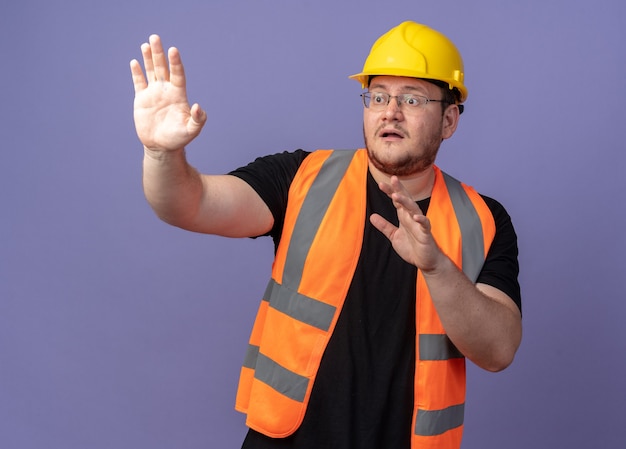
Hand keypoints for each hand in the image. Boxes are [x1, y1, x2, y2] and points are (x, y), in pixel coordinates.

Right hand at [130, 35, 206, 151]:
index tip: (173, 50)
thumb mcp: (192, 130)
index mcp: (178, 95)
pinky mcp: (141, 99)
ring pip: (151, 71)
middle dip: (159, 53)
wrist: (161, 147)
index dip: (175, 62)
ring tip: (146, 44)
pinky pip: (139, 83)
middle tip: (155, 37)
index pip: (177, 74)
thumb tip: (199, 107)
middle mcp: (166, 90)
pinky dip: (137, 73)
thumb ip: (198, 119)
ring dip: (149, 58)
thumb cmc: (179, 139)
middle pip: (163, 67)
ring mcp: (153, 93)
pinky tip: (135, 62)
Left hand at [370, 176, 444, 271]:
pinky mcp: (426, 234)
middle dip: (399, 189)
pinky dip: (421, 220)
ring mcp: (420, 225)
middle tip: (392, 179)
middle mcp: (412, 217)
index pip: (397, 201)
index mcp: (404, 217)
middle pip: (406, 200)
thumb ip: (384, 226)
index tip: (381, 183)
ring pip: (414, 209)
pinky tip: (416, 216)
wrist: (426, 261)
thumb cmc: (412, 247)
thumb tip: (372, 216)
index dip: (390, 192)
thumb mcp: (394, 236)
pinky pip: (425, 225)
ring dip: (406, 202)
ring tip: (397, 195)